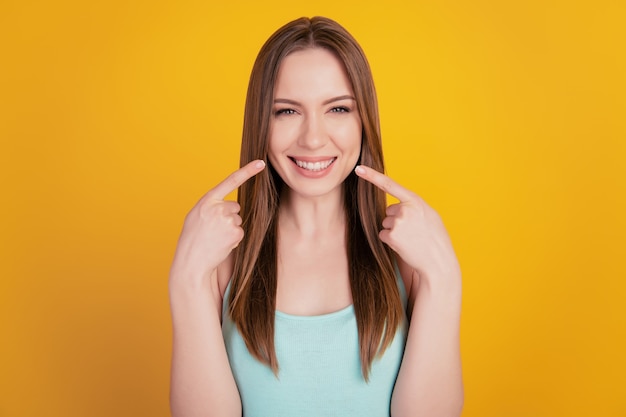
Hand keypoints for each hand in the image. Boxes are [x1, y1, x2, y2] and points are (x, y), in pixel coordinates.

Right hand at [170, 160, 265, 284]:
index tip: (261, 162)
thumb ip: (211, 207)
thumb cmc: (192, 240)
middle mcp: (217, 207)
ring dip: (230, 229)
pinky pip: (240, 232)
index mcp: (206, 201)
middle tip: (213, 230)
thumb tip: (233, 206)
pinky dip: (233, 239)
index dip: (247, 171)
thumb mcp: (196, 216)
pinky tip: (221, 244)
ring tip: (215, 238)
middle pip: (235, 206)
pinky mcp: (235, 233)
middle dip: (228, 217)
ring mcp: (227, 220)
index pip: (230, 181)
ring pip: (238, 220)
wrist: (191, 262)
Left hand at [355, 165, 459, 286]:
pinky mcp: (391, 236)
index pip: (390, 185)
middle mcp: (405, 209)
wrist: (438, 261)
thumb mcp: (430, 215)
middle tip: (414, 231)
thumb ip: (414, 206)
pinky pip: (384, 234)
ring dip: (395, 231)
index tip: (359, 169)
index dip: (372, 176)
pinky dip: (391, 240)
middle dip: (398, 219)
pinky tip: (405, 245)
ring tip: (412, 239)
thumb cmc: (436, 239)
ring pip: (386, 223)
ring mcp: (397, 223)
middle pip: (389, 211)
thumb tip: (398, 205)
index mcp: (415, 201)